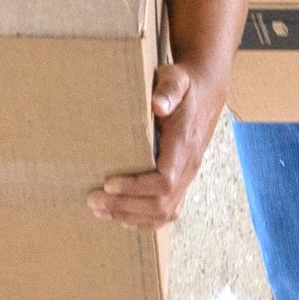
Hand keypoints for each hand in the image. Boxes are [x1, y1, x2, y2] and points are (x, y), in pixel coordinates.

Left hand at [92, 61, 222, 229]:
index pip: (164, 181)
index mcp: (184, 146)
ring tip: (100, 210)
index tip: (109, 182)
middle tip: (93, 199)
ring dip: (131, 216)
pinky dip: (145, 220)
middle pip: (161, 203)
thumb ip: (168, 90)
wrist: (205, 95)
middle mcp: (188, 167)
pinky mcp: (182, 181)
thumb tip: (158, 105)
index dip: (136, 188)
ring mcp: (187, 177)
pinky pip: (169, 211)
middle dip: (125, 206)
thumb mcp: (176, 79)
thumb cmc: (184, 87)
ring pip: (165, 212)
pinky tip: (122, 217)